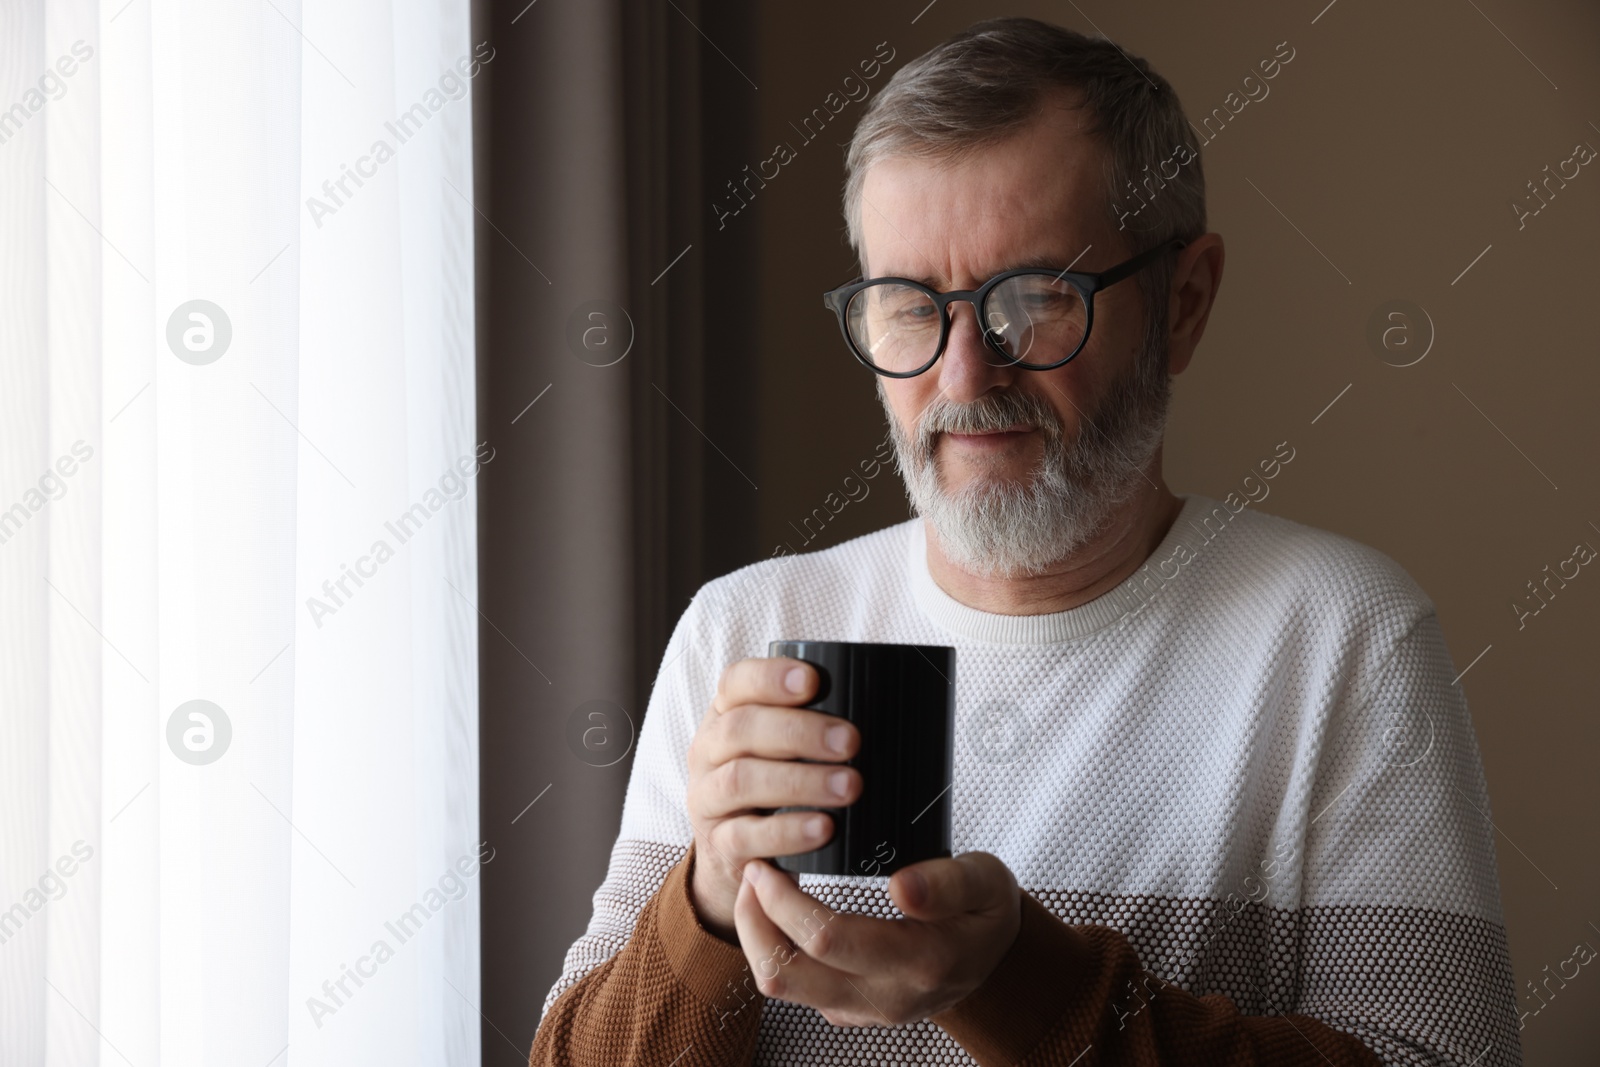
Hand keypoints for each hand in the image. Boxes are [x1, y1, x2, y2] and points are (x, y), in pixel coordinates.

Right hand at [686, 656, 861, 941]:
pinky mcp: (719, 845)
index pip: (735, 682)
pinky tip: (824, 828)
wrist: (734, 856)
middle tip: (851, 742)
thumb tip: (885, 708)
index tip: (813, 680)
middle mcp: (709, 752)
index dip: (770, 677)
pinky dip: (788, 832)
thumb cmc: (773, 788)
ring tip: (849, 787)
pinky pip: (746, 836)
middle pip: (741, 729)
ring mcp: (708, 799)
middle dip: (799, 732)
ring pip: (741, 781)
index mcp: (725, 716)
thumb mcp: (778, 750)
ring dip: (800, 782)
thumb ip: (810, 726)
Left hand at [732, 852, 1021, 1026]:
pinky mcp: (850, 1010)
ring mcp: (865, 1009)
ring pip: (784, 988)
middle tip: (755, 871)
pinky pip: (797, 989)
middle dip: (755, 920)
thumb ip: (949, 884)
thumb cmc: (986, 912)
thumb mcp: (987, 882)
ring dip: (757, 938)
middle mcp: (886, 996)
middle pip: (788, 975)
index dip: (785, 901)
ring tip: (758, 891)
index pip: (827, 940)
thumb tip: (903, 886)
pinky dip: (776, 949)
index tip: (770, 863)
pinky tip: (780, 913)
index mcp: (920, 962)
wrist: (996, 960)